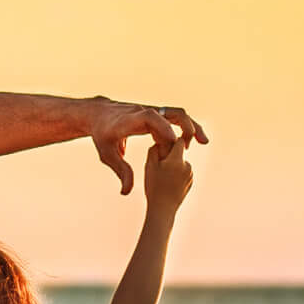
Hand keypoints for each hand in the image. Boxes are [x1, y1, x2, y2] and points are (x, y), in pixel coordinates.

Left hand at [89, 98, 207, 194]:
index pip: (150, 118)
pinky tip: (192, 141)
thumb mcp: (107, 155)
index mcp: (131, 119)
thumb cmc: (102, 135)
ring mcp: (152, 111)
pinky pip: (175, 118)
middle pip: (170, 112)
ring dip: (191, 126)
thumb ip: (120, 171)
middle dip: (185, 125)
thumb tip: (126, 192)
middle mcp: (145, 111)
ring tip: (203, 141)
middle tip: (194, 143)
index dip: (163, 128)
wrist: (100, 115)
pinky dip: (186, 127)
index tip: (174, 141)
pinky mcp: (157, 114)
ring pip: (177, 114)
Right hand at [142, 136, 194, 210]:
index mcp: (177, 160)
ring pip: (181, 163)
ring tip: (162, 177)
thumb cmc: (154, 187)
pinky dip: (176, 175)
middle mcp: (187, 166)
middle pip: (179, 152)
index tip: (163, 143)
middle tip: (158, 165)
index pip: (179, 140)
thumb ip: (154, 150)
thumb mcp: (149, 166)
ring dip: (173, 165)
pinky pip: (183, 173)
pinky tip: (167, 184)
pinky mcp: (191, 183)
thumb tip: (160, 141)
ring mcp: (190, 175)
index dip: (170, 140)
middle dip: (170, 155)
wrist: (163, 209)